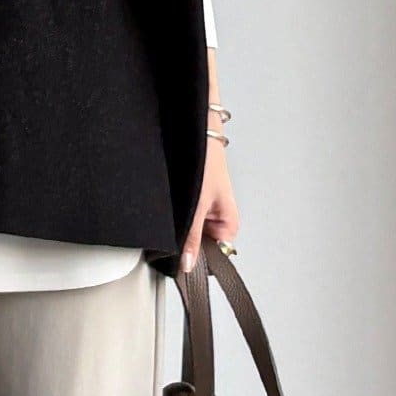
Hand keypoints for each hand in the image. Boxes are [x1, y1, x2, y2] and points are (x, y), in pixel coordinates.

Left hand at [179, 136, 239, 272]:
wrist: (193, 131)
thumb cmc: (206, 160)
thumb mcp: (197, 205)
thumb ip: (192, 237)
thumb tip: (188, 264)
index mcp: (228, 224)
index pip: (213, 256)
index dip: (197, 260)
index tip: (180, 261)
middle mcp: (217, 220)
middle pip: (199, 245)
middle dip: (184, 242)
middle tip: (173, 231)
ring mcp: (203, 212)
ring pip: (186, 232)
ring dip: (176, 228)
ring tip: (172, 212)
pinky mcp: (190, 203)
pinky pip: (180, 219)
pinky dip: (172, 217)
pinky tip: (168, 208)